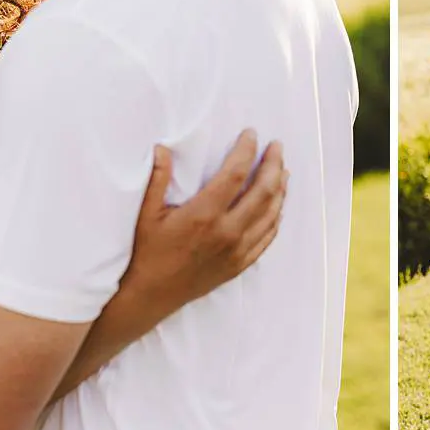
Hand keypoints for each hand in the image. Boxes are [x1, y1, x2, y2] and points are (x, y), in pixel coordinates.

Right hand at [112, 130, 286, 332]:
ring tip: (283, 171)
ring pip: (271, 214)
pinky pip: (267, 238)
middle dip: (273, 164)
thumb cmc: (146, 252)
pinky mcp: (240, 264)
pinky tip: (278, 206)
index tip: (252, 134)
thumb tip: (162, 148)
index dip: (247, 150)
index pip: (236, 173)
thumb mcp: (145, 213)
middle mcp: (226, 232)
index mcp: (204, 214)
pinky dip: (276, 218)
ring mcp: (237, 250)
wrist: (150, 296)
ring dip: (281, 189)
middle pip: (263, 191)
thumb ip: (157, 179)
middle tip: (277, 147)